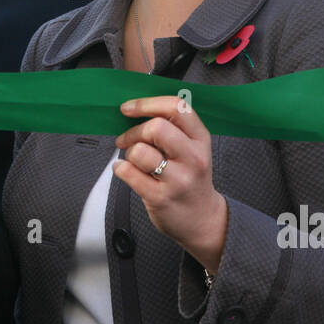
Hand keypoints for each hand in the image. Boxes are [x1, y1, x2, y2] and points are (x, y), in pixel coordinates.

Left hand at [114, 96, 228, 271]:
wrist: (203, 220)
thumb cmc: (191, 179)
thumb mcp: (193, 150)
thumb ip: (172, 129)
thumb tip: (135, 111)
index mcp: (200, 139)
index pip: (176, 107)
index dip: (147, 104)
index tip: (128, 108)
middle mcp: (193, 158)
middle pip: (157, 127)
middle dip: (134, 131)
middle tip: (127, 139)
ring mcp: (178, 179)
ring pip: (140, 151)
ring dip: (129, 152)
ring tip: (133, 160)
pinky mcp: (160, 197)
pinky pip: (129, 173)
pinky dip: (120, 168)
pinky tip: (125, 170)